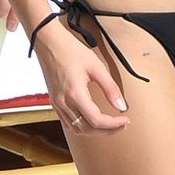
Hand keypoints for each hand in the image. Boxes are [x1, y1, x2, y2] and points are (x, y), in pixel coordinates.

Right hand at [32, 20, 128, 135]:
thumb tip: (121, 106)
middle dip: (107, 131)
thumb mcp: (96, 67)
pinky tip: (92, 120)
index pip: (96, 120)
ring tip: (110, 125)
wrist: (48, 43)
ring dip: (95, 131)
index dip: (114, 124)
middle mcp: (64, 103)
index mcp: (75, 94)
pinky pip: (69, 123)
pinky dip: (83, 126)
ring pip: (77, 129)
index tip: (126, 120)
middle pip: (87, 129)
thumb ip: (110, 88)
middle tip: (122, 124)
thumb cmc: (70, 51)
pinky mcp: (55, 103)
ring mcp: (57, 104)